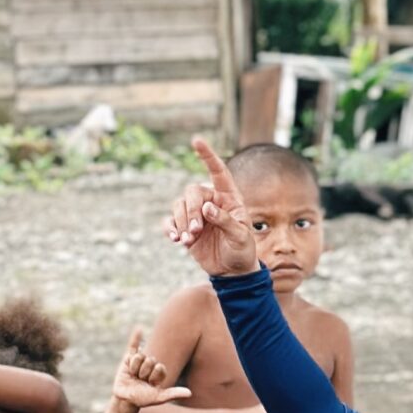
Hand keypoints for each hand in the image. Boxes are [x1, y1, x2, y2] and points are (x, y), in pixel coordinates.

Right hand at [110, 325, 189, 412]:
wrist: (125, 399)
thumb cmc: (143, 399)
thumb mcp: (158, 397)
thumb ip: (173, 394)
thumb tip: (190, 393)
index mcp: (160, 371)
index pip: (160, 367)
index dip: (154, 375)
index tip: (150, 383)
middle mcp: (151, 364)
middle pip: (150, 360)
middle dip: (144, 372)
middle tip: (140, 380)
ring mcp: (140, 361)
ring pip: (139, 356)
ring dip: (135, 368)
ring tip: (133, 375)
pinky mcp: (129, 359)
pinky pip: (132, 345)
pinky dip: (135, 337)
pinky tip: (139, 328)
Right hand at [163, 137, 257, 277]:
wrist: (232, 271)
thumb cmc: (242, 250)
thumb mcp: (240, 236)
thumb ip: (225, 221)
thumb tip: (206, 208)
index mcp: (228, 197)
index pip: (218, 171)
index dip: (208, 156)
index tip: (196, 141)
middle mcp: (210, 201)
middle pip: (192, 193)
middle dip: (190, 211)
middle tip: (196, 231)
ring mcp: (196, 214)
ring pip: (178, 206)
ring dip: (181, 222)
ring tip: (188, 241)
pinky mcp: (184, 228)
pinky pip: (170, 222)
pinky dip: (169, 229)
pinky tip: (175, 240)